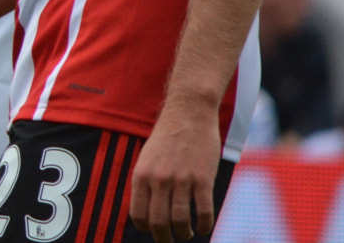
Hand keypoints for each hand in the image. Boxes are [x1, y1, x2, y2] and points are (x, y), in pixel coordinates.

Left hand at [131, 101, 220, 241]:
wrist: (188, 113)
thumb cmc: (167, 137)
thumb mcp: (147, 158)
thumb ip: (146, 181)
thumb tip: (147, 210)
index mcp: (141, 175)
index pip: (138, 214)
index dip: (146, 227)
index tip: (153, 230)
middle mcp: (158, 179)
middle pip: (158, 222)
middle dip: (164, 238)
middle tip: (169, 241)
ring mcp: (181, 180)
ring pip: (181, 221)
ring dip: (185, 233)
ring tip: (187, 233)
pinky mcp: (203, 179)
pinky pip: (204, 212)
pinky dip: (204, 225)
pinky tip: (204, 227)